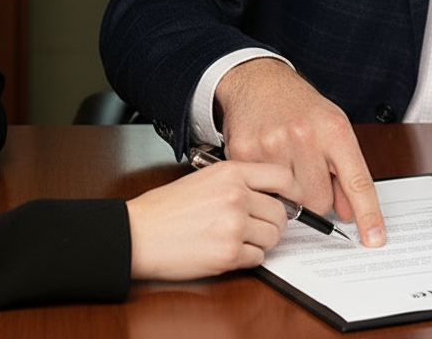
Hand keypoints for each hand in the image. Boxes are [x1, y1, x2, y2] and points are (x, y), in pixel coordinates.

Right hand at [126, 160, 291, 279]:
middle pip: (281, 212)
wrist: (140, 232)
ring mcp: (234, 226)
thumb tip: (271, 191)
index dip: (291, 191)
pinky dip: (248, 258)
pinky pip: (258, 258)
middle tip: (259, 225)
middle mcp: (236, 196)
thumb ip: (238, 180)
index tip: (291, 199)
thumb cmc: (167, 207)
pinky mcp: (228, 254)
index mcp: (231, 172)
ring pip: (272, 237)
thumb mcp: (204, 177)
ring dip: (261, 241)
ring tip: (240, 238)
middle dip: (274, 222)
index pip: (282, 177)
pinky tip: (229, 250)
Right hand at [214, 58, 385, 246]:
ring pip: (292, 202)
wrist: (258, 80)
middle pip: (320, 201)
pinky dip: (266, 185)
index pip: (356, 181)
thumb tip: (349, 213)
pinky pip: (263, 192)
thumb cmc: (299, 105)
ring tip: (287, 162)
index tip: (375, 238)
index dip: (368, 213)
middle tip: (307, 168)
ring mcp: (272, 144)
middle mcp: (304, 135)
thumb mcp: (332, 126)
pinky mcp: (245, 153)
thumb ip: (345, 169)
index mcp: (332, 129)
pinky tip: (267, 159)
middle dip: (316, 193)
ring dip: (291, 192)